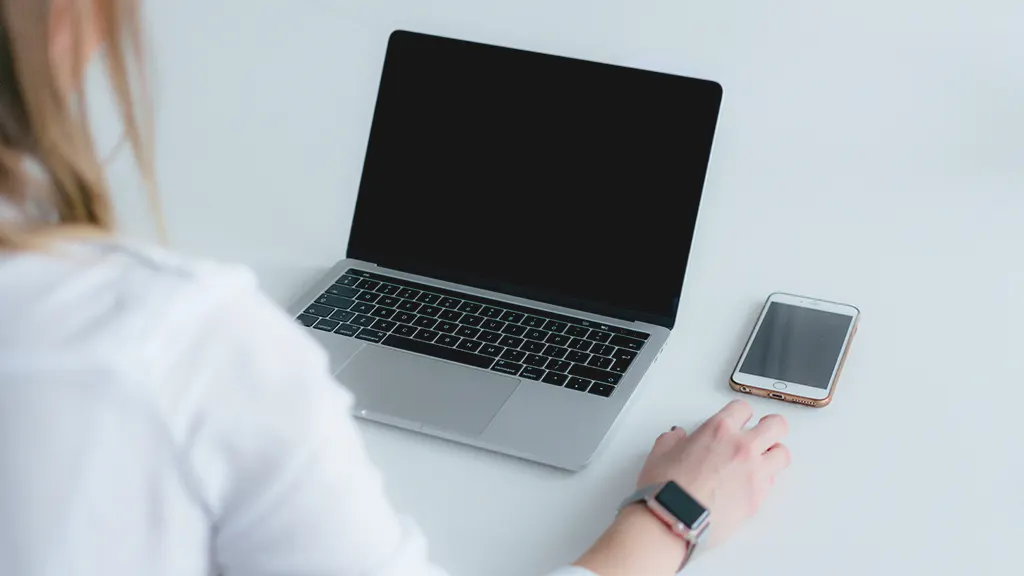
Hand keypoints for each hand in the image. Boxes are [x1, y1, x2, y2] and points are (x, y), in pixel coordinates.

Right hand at [574, 401, 789, 575]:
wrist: (674, 520)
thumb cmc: (667, 490)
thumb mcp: (660, 454)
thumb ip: (673, 440)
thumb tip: (677, 438)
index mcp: (718, 430)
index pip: (744, 408)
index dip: (741, 413)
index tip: (738, 419)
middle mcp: (741, 448)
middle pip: (776, 425)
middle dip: (771, 427)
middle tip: (764, 431)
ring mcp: (754, 473)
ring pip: (782, 454)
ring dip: (773, 454)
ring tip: (761, 460)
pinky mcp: (757, 498)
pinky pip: (772, 482)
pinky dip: (764, 480)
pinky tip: (750, 483)